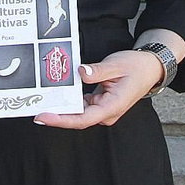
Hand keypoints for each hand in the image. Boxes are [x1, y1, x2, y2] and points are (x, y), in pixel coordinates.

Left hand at [32, 50, 164, 129]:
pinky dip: (69, 101)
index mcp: (112, 106)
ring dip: (61, 108)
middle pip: (77, 119)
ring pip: (78, 113)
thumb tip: (80, 73)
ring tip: (41, 100)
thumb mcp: (116, 65)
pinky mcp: (100, 104)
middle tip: (33, 107)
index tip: (44, 116)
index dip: (62, 119)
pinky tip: (57, 94)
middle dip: (56, 115)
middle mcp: (107, 112)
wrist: (150, 68)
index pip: (83, 119)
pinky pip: (81, 106)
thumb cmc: (136, 67)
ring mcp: (103, 109)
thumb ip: (97, 71)